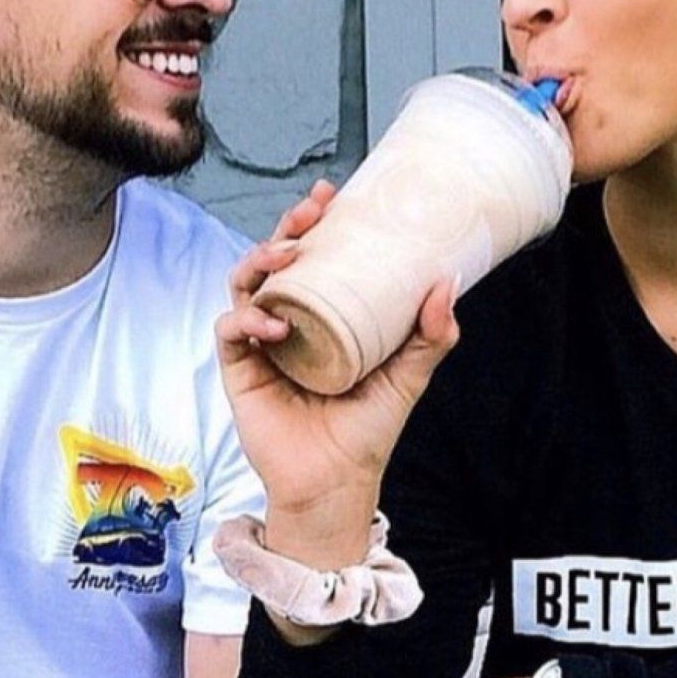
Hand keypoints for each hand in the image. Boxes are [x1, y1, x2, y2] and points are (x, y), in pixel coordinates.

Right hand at [216, 181, 461, 565]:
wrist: (337, 481)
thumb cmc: (368, 431)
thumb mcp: (408, 375)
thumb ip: (432, 335)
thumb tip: (446, 283)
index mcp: (324, 318)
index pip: (314, 259)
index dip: (316, 223)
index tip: (332, 196)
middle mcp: (289, 324)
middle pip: (275, 261)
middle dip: (286, 227)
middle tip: (311, 212)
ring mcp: (261, 345)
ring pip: (245, 284)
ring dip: (261, 261)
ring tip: (288, 256)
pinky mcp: (240, 370)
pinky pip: (230, 329)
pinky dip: (247, 318)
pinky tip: (275, 324)